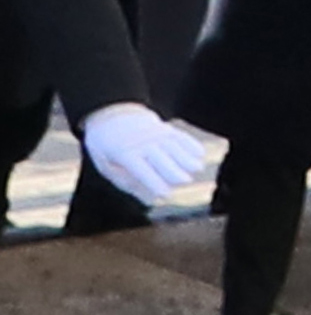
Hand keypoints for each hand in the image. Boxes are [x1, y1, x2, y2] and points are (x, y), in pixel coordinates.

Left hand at [76, 102, 212, 203]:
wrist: (112, 113)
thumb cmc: (108, 147)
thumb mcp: (106, 165)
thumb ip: (126, 183)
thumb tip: (150, 201)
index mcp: (125, 154)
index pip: (145, 173)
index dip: (157, 186)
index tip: (166, 195)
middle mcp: (143, 144)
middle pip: (166, 164)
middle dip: (178, 176)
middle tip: (183, 181)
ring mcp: (156, 135)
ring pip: (178, 150)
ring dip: (189, 162)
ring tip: (196, 169)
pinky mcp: (166, 129)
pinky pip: (183, 138)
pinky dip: (193, 146)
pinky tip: (199, 155)